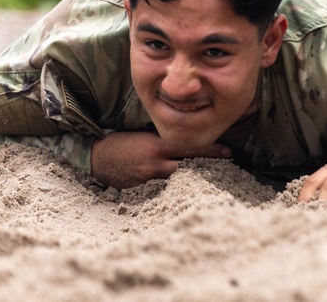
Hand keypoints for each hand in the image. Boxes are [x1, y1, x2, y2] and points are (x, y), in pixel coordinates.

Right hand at [91, 132, 230, 188]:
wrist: (97, 159)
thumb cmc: (121, 143)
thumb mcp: (144, 135)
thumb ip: (164, 140)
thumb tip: (187, 141)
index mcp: (157, 146)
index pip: (190, 147)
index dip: (211, 150)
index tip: (229, 151)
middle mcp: (156, 165)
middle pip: (190, 168)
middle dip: (208, 168)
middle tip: (227, 168)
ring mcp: (151, 181)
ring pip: (180, 181)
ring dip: (194, 179)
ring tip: (211, 179)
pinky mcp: (145, 192)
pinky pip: (167, 191)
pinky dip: (177, 189)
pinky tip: (187, 191)